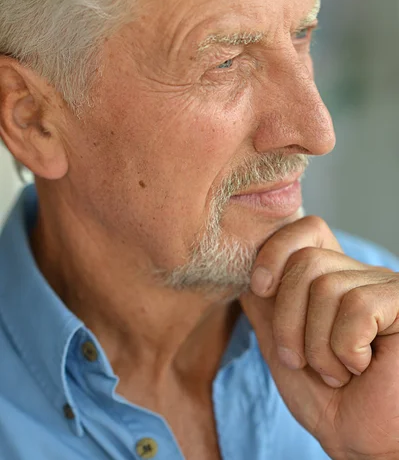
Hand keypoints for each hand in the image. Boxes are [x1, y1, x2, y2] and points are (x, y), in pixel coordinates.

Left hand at [240, 216, 398, 459]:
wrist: (363, 444)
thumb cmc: (328, 401)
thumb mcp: (282, 351)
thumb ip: (264, 310)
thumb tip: (242, 273)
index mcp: (334, 278)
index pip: (308, 229)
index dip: (277, 249)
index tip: (260, 286)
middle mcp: (361, 276)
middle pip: (306, 262)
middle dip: (289, 320)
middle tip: (300, 360)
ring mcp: (385, 288)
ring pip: (328, 288)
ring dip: (318, 345)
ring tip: (337, 370)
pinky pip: (356, 308)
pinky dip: (346, 349)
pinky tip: (363, 367)